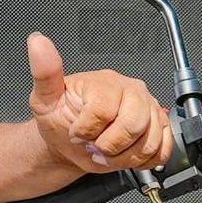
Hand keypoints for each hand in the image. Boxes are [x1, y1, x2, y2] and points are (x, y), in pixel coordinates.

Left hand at [29, 34, 174, 171]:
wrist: (72, 141)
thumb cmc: (61, 120)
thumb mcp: (45, 99)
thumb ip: (44, 72)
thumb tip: (38, 42)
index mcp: (106, 82)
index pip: (103, 110)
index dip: (87, 130)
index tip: (76, 133)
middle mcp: (133, 91)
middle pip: (133, 126)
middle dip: (109, 146)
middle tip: (93, 146)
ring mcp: (150, 109)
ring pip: (148, 142)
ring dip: (123, 157)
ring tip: (107, 152)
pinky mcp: (160, 127)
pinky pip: (163, 148)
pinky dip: (143, 161)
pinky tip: (125, 155)